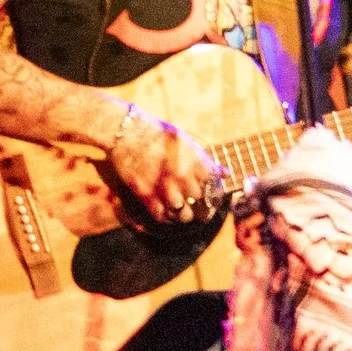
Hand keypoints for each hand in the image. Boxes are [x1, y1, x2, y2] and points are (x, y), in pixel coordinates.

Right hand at [107, 105, 219, 222]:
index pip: (212, 184)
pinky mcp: (146, 195)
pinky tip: (166, 212)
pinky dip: (166, 217)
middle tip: (192, 202)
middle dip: (196, 201)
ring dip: (183, 214)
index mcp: (193, 160)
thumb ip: (204, 160)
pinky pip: (161, 216)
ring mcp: (164, 187)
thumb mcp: (184, 142)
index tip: (207, 191)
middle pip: (198, 200)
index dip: (210, 189)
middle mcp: (182, 175)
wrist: (126, 133)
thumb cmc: (156, 135)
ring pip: (183, 214)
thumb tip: (226, 173)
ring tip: (182, 211)